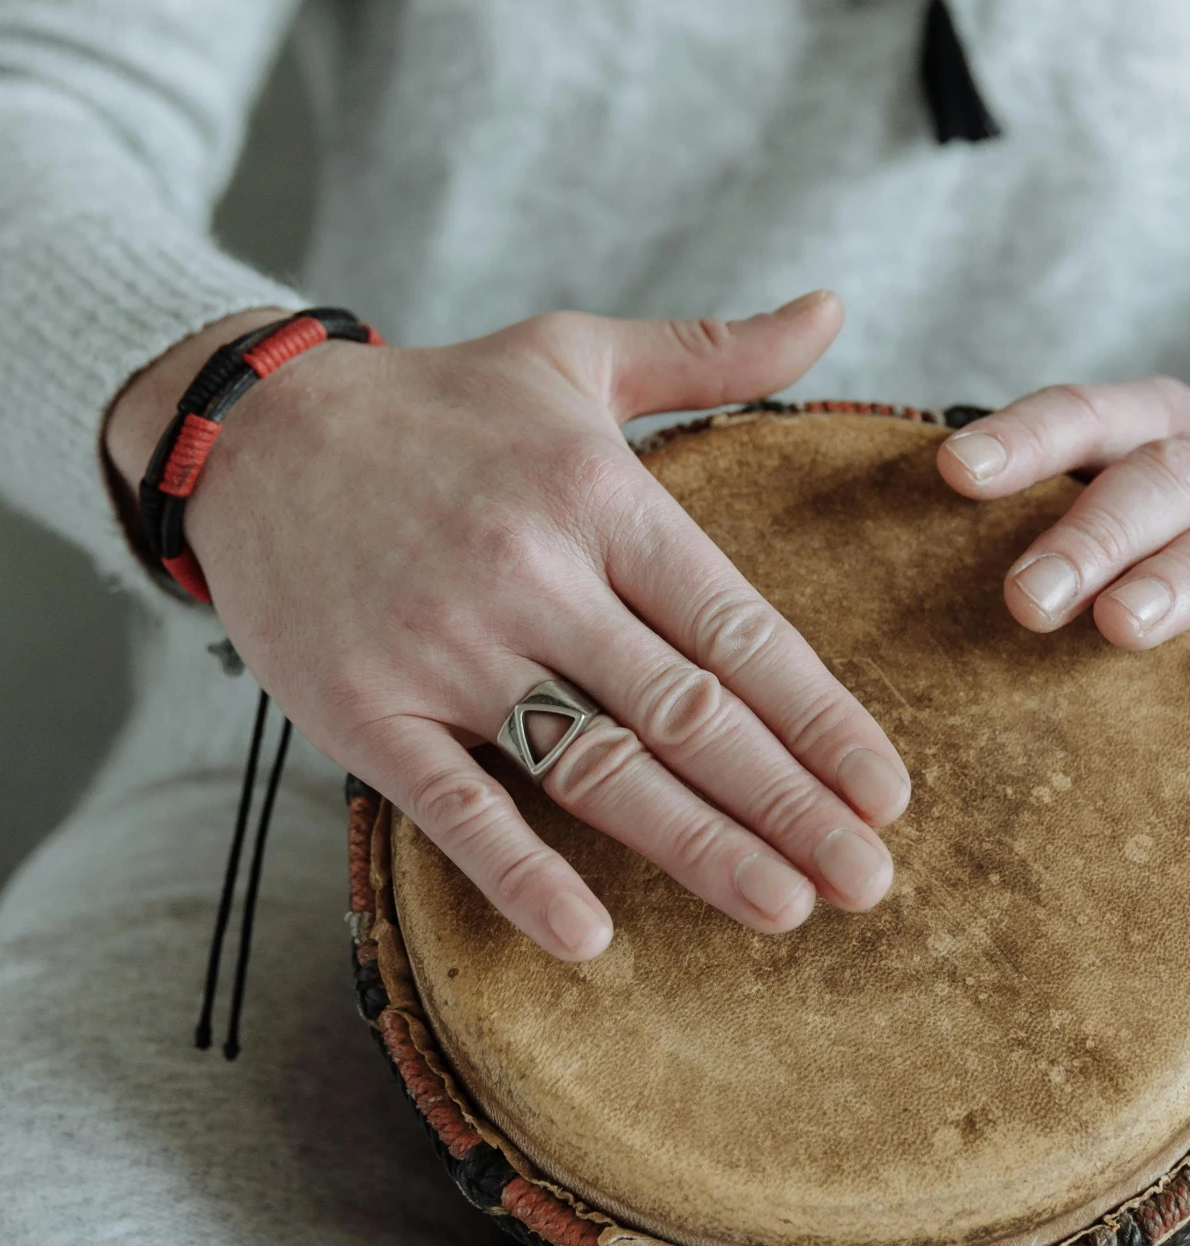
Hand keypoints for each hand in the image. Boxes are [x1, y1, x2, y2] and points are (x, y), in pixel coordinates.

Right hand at [105, 294, 909, 960]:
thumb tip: (835, 308)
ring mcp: (444, 649)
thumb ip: (712, 352)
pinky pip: (456, 809)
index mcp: (595, 494)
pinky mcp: (365, 711)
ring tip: (789, 908)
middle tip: (871, 881)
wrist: (247, 435)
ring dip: (700, 849)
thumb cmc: (435, 403)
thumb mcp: (573, 352)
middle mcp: (529, 573)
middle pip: (686, 713)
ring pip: (595, 767)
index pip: (734, 625)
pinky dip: (522, 876)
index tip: (886, 789)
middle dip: (789, 803)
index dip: (819, 716)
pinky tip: (592, 938)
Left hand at [937, 376, 1189, 695]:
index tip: (956, 471)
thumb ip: (1057, 484)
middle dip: (1090, 537)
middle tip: (1026, 599)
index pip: (1087, 415)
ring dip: (1178, 581)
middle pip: (1159, 482)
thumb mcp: (1140, 458)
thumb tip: (910, 526)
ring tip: (1120, 625)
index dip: (1024, 439)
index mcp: (1161, 422)